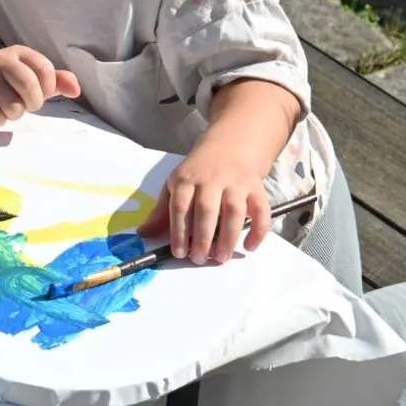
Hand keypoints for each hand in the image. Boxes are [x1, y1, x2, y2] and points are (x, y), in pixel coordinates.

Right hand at [0, 46, 79, 129]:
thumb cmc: (10, 87)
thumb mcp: (36, 81)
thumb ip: (58, 82)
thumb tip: (75, 90)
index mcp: (19, 52)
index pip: (45, 70)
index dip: (47, 89)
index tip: (39, 93)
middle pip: (28, 84)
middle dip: (32, 103)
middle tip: (24, 104)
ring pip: (12, 105)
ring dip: (13, 114)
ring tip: (5, 107)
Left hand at [137, 138, 271, 265]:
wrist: (230, 146)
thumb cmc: (198, 172)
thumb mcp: (175, 184)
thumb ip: (162, 211)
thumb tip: (144, 234)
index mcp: (187, 178)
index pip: (180, 205)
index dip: (179, 231)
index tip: (179, 253)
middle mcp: (212, 179)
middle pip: (207, 209)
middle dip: (203, 237)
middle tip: (199, 259)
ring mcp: (236, 183)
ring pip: (235, 211)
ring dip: (229, 237)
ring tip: (221, 258)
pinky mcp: (257, 188)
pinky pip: (261, 210)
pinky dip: (258, 231)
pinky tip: (248, 247)